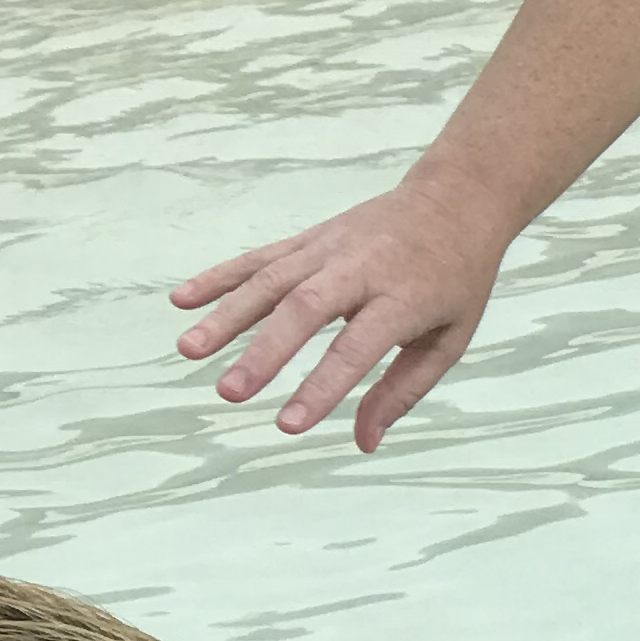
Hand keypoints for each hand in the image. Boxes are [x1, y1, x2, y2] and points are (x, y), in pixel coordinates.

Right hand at [171, 169, 512, 452]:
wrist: (456, 199)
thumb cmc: (455, 278)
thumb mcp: (450, 337)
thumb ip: (403, 390)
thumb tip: (363, 442)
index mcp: (403, 296)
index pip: (357, 347)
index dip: (322, 386)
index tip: (288, 425)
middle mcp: (361, 268)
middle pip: (304, 308)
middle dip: (263, 352)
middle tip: (228, 393)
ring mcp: (329, 248)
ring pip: (270, 280)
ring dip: (226, 315)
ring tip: (189, 351)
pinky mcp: (309, 239)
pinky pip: (259, 259)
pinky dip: (220, 278)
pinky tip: (183, 301)